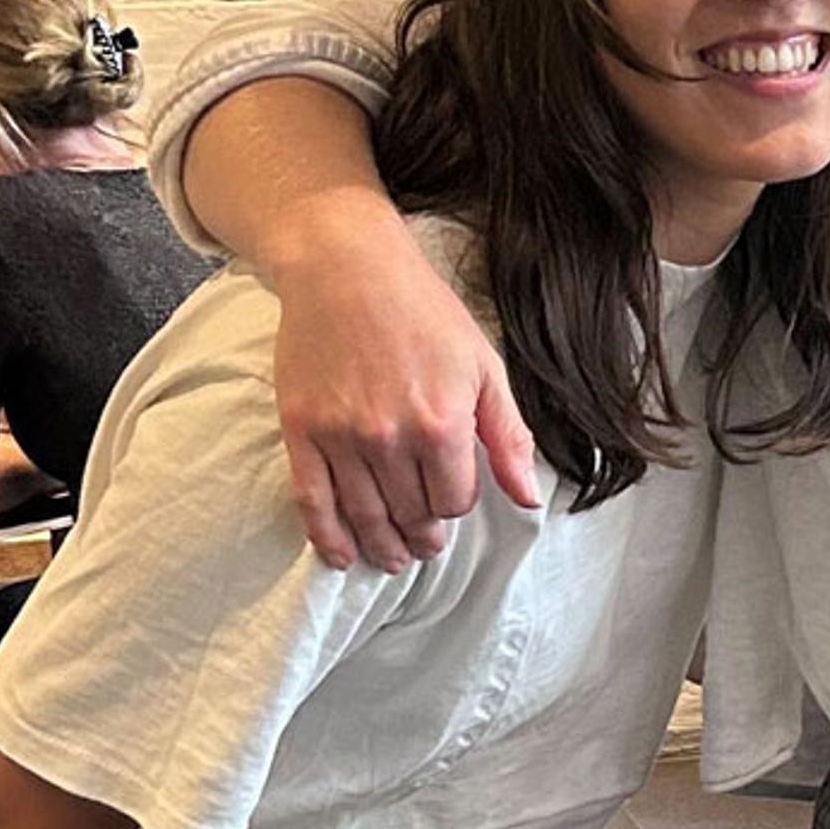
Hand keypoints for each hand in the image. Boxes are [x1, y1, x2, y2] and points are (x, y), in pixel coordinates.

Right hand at [276, 227, 538, 570]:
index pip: (454, 499)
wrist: (346, 270)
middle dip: (422, 535)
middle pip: (410, 513)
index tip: (451, 498)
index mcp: (442, 424)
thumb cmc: (424, 314)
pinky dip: (327, 536)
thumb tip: (528, 498)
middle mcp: (390, 437)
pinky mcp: (301, 431)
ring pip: (365, 515)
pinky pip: (312, 500)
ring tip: (392, 558)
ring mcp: (341, 437)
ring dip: (382, 546)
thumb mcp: (485, 369)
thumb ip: (508, 438)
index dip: (456, 505)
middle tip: (424, 546)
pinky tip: (340, 555)